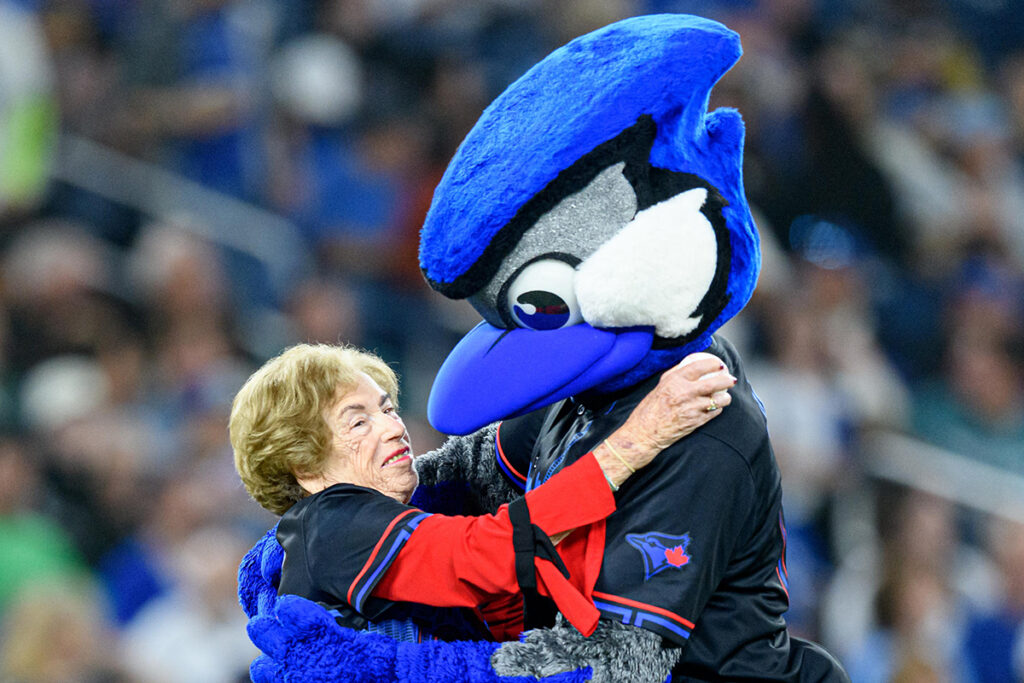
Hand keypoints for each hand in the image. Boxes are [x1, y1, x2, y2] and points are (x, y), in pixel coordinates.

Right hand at [596, 352, 734, 483]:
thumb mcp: (660, 386)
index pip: (699, 367)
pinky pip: (714, 413)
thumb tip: (692, 365)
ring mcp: (691, 408)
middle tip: (731, 379)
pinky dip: (717, 409)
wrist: (645, 433)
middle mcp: (684, 393)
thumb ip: (676, 375)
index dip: (714, 364)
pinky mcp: (696, 422)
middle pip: (714, 383)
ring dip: (725, 397)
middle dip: (727, 380)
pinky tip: (716, 407)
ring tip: (725, 396)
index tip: (719, 365)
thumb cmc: (650, 408)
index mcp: (674, 381)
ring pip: (718, 400)